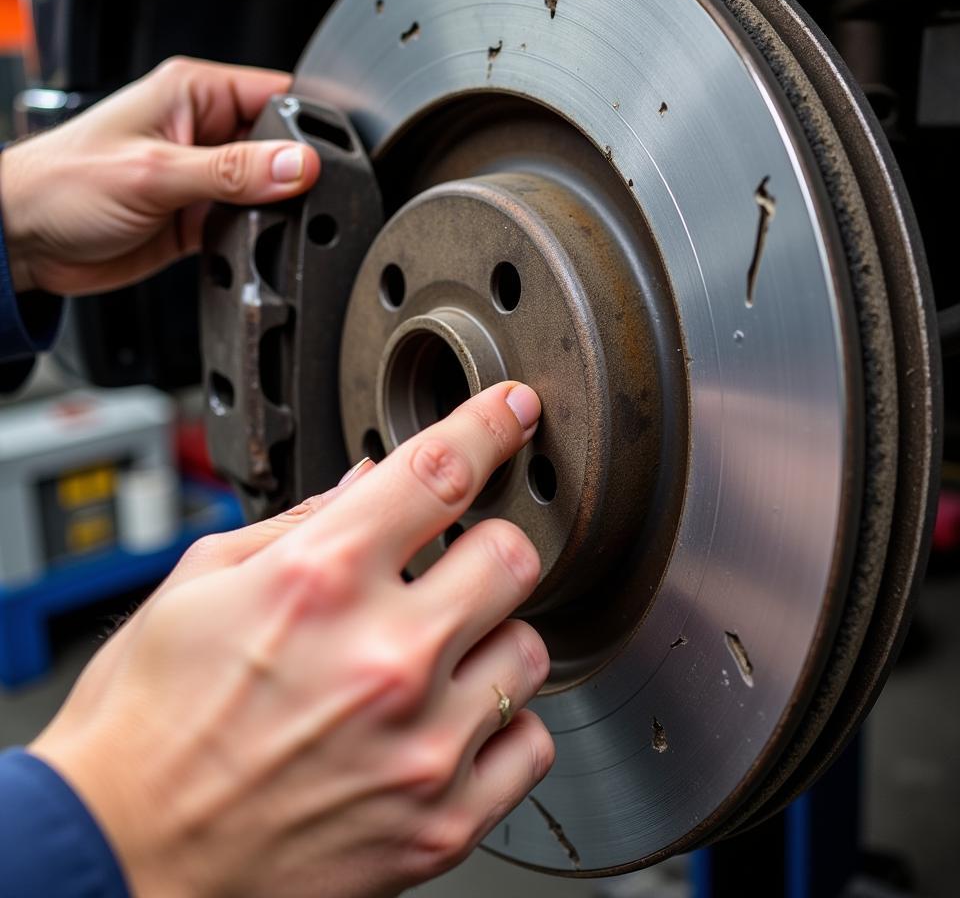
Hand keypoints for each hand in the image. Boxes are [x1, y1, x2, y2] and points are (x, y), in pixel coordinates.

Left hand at [0, 56, 320, 294]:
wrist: (23, 241)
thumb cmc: (62, 185)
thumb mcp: (155, 173)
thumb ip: (233, 171)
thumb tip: (301, 166)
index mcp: (194, 94)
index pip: (278, 95)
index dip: (309, 125)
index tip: (329, 158)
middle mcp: (204, 131)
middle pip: (281, 147)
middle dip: (297, 174)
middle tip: (303, 200)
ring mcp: (205, 177)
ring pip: (270, 191)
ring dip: (276, 211)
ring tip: (273, 225)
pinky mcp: (200, 218)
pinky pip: (249, 226)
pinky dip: (257, 239)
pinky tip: (252, 245)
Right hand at [31, 382, 552, 897]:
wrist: (124, 858)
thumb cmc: (150, 721)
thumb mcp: (200, 584)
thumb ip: (300, 521)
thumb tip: (372, 479)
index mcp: (321, 578)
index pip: (442, 468)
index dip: (491, 424)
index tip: (513, 411)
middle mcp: (385, 656)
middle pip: (513, 555)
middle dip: (488, 545)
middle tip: (455, 565)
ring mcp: (422, 744)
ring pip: (531, 650)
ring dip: (493, 639)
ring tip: (439, 657)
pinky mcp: (441, 822)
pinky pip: (531, 744)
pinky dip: (504, 726)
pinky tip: (452, 722)